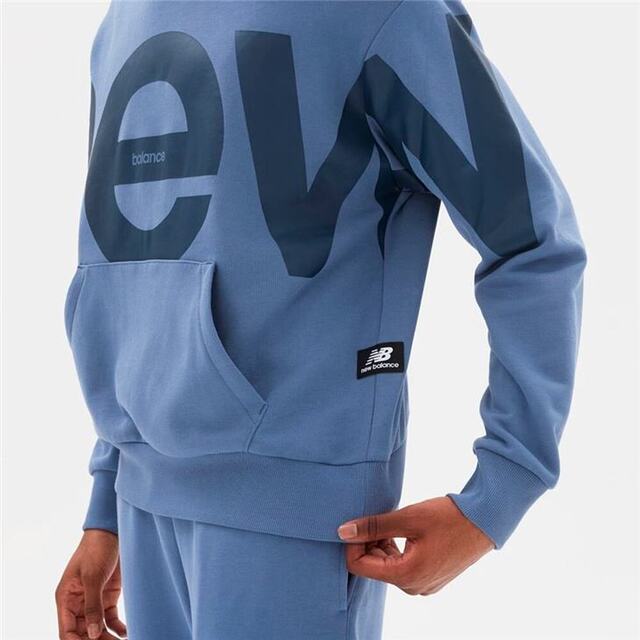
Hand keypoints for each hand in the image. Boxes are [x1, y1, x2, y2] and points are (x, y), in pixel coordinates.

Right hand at [55, 529, 125, 639]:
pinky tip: (126, 632)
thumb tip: (92, 634)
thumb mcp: (92, 577)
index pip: (67, 631)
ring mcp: (93, 600)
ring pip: (97, 628)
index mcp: (66, 598)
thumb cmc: (96, 549)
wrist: (113, 532)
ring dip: (107, 637)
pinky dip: (117, 627)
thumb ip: (92, 606)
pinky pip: (110, 618)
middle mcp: (77, 603)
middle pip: (83, 632)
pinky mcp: (108, 596)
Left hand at [338, 496, 493, 595]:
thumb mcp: (408, 518)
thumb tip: (342, 531)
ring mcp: (423, 585)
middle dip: (368, 542)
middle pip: (372, 567)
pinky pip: (401, 567)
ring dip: (381, 544)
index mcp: (406, 576)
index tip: (361, 522)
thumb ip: (374, 526)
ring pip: (386, 566)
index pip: (358, 566)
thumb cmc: (448, 517)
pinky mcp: (430, 578)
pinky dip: (395, 549)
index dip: (353, 543)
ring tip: (392, 522)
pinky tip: (403, 531)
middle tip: (378, 517)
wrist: (485, 521)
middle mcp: (412, 587)